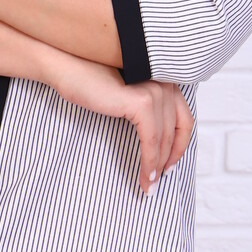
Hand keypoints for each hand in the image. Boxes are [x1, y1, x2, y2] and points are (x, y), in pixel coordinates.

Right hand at [47, 53, 193, 194]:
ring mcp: (155, 90)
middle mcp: (165, 81)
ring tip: (148, 185)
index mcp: (164, 78)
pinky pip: (151, 141)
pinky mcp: (141, 102)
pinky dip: (149, 162)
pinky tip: (145, 176)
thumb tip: (156, 140)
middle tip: (159, 179)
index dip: (179, 144)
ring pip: (164, 139)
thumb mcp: (126, 93)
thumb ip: (144, 105)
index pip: (183, 117)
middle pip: (178, 130)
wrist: (67, 65)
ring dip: (158, 166)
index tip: (170, 163)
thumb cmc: (90, 79)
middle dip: (170, 158)